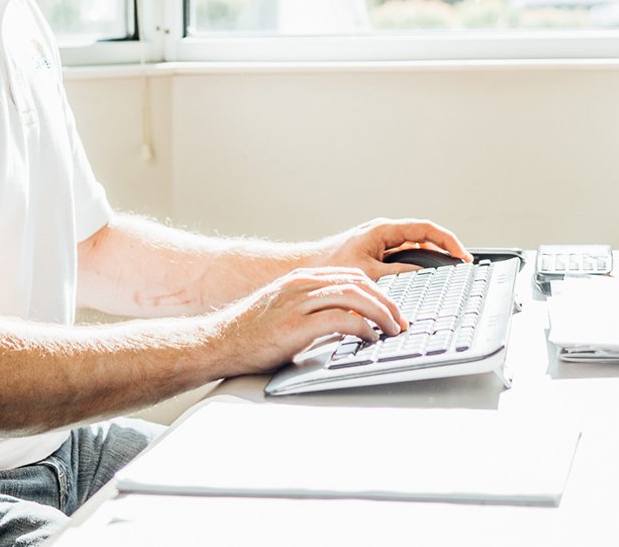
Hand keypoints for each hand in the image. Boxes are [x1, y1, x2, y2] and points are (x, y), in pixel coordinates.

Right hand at [207, 267, 407, 375]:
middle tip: (401, 322)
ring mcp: (297, 303)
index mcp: (301, 280)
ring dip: (381, 314)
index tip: (393, 309)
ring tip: (393, 330)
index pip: (351, 276)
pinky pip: (340, 320)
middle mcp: (301, 285)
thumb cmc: (250, 334)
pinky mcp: (295, 326)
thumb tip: (348, 327)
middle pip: (358, 283)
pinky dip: (362, 328)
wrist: (217, 342)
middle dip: (387, 302)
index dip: (379, 292)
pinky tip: (370, 338)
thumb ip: (313, 312)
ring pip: (354, 297)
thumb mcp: (285, 312)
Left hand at [312, 218, 470, 280]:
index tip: (462, 256)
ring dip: (432, 258)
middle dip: (445, 250)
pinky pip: (404, 256)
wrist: (307, 267)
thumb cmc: (331, 265)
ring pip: (415, 247)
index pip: (425, 228)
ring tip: (449, 274)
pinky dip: (418, 265)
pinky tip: (425, 279)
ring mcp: (381, 241)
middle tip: (462, 267)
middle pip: (424, 236)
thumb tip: (425, 277)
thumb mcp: (369, 273)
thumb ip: (399, 274)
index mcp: (383, 230)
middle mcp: (384, 232)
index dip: (448, 241)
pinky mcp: (376, 252)